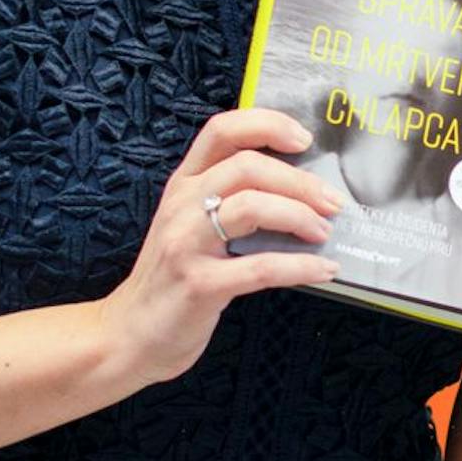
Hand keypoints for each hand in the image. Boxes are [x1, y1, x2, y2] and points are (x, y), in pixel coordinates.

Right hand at [97, 108, 345, 387]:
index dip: (267, 124)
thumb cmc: (173, 277)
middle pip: (247, 166)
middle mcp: (182, 205)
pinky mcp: (199, 285)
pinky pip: (261, 267)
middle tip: (332, 201)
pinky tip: (323, 269)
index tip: (304, 139)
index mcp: (183, 183)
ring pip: (252, 207)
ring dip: (300, 216)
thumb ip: (229, 198)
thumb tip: (302, 188)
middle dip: (300, 181)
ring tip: (324, 232)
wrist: (128, 336)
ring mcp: (186, 244)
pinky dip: (301, 266)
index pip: (222, 130)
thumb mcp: (190, 224)